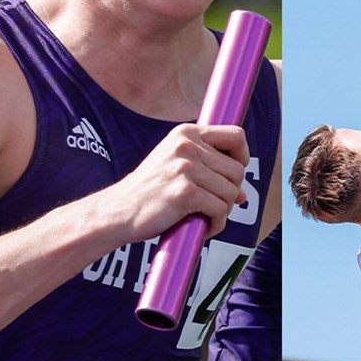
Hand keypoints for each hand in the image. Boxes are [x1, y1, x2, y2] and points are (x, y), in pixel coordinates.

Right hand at [97, 123, 249, 242]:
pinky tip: (203, 226)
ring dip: (223, 210)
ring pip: (231, 192)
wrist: (118, 212)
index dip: (241, 157)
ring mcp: (185, 168)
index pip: (236, 135)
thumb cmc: (146, 193)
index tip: (231, 175)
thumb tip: (242, 192)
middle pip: (237, 170)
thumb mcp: (173, 165)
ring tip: (204, 216)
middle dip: (230, 192)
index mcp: (185, 134)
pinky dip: (216, 223)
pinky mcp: (185, 192)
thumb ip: (206, 169)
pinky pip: (220, 210)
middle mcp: (186, 146)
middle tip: (212, 204)